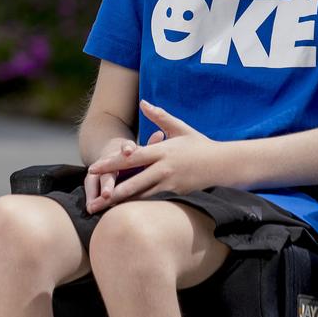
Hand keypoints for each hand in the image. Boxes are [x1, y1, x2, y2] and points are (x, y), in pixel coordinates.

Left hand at [86, 101, 227, 205]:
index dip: (110, 164)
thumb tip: (143, 102)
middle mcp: (164, 169)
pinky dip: (139, 207)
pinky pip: (154, 202)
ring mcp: (171, 184)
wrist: (224, 164)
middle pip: (133, 182)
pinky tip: (126, 214)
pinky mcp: (177, 196)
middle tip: (92, 198)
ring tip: (104, 209)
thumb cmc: (200, 145)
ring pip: (142, 196)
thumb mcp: (180, 128)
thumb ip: (159, 116)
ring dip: (122, 204)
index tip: (93, 168)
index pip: (131, 158)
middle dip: (111, 191)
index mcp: (162, 151)